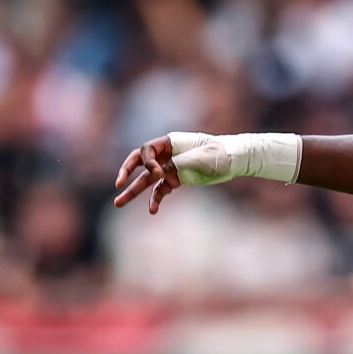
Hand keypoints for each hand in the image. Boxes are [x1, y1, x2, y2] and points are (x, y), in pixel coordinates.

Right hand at [112, 134, 232, 213]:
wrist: (234, 160)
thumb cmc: (218, 154)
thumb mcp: (198, 158)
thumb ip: (177, 164)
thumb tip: (160, 173)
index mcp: (169, 143)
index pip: (146, 150)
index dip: (146, 162)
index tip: (158, 172)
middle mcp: (166, 155)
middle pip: (139, 162)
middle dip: (126, 172)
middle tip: (118, 184)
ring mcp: (169, 168)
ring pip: (146, 180)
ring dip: (132, 191)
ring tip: (118, 203)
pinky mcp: (176, 180)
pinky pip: (160, 191)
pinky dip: (155, 200)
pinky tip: (152, 211)